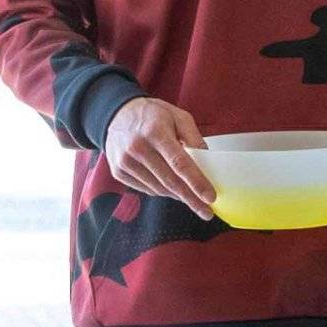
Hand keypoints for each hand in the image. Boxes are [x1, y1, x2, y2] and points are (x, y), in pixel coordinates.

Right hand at [103, 98, 215, 217]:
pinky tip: (171, 189)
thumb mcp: (177, 115)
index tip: (210, 197)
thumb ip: (193, 136)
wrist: (116, 115)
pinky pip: (147, 189)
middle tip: (207, 211)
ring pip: (158, 188)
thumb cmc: (152, 115)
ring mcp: (125, 162)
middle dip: (191, 199)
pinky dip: (162, 191)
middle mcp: (137, 148)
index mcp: (155, 131)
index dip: (196, 182)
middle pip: (170, 181)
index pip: (179, 163)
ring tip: (191, 198)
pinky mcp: (118, 172)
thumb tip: (208, 161)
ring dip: (178, 196)